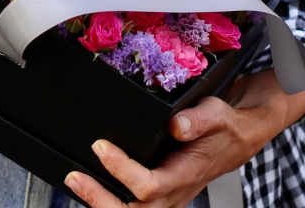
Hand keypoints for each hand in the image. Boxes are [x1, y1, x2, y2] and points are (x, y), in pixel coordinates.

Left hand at [64, 70, 304, 206]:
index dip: (122, 170)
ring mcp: (169, 196)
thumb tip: (175, 125)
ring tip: (75, 182)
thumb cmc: (225, 126)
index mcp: (186, 174)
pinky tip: (90, 187)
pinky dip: (110, 201)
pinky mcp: (162, 193)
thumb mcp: (216, 114)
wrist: (237, 139)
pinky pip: (136, 206)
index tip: (100, 146)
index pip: (150, 185)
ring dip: (101, 203)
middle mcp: (175, 192)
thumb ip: (198, 120)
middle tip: (75, 177)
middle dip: (101, 200)